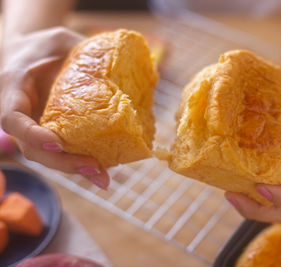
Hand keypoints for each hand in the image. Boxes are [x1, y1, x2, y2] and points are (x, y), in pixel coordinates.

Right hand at [0, 27, 108, 188]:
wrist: (37, 54)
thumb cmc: (45, 45)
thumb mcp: (59, 39)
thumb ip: (80, 48)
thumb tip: (121, 58)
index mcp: (13, 91)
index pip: (12, 119)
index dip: (32, 135)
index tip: (56, 144)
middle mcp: (23, 116)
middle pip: (33, 149)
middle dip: (63, 163)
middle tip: (94, 168)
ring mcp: (38, 128)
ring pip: (50, 157)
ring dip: (76, 169)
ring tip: (103, 178)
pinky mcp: (55, 132)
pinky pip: (65, 150)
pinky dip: (83, 160)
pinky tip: (107, 166)